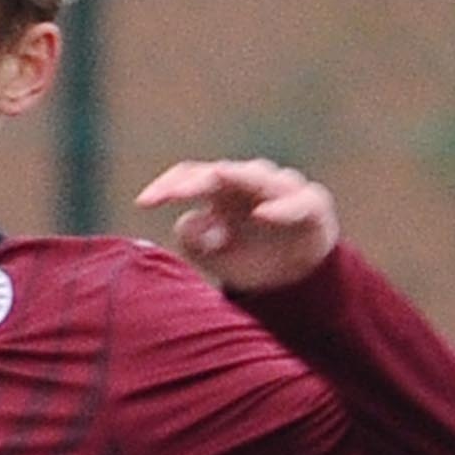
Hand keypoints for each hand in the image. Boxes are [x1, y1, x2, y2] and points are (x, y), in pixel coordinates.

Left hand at [136, 157, 340, 293]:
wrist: (295, 282)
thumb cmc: (250, 259)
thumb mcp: (214, 257)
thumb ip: (193, 241)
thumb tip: (187, 222)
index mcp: (221, 190)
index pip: (190, 177)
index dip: (166, 187)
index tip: (143, 203)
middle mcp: (250, 182)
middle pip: (219, 172)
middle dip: (195, 181)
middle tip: (174, 194)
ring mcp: (282, 189)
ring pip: (259, 176)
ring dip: (237, 177)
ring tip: (215, 179)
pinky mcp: (312, 205)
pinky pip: (298, 202)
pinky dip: (281, 207)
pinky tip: (263, 214)